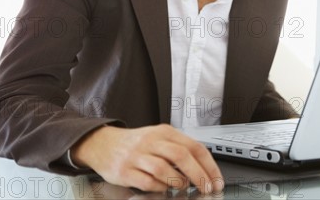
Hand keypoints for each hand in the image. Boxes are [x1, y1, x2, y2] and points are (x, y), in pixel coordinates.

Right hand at [70, 124, 223, 193]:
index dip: (208, 165)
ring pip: (164, 169)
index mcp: (165, 132)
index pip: (193, 146)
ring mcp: (137, 155)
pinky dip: (159, 188)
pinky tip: (162, 188)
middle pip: (181, 156)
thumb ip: (178, 149)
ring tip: (182, 186)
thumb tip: (203, 169)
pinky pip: (147, 182)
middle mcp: (152, 141)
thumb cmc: (137, 143)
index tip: (215, 179)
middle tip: (206, 188)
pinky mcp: (125, 170)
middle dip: (198, 175)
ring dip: (178, 181)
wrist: (104, 144)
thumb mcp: (159, 138)